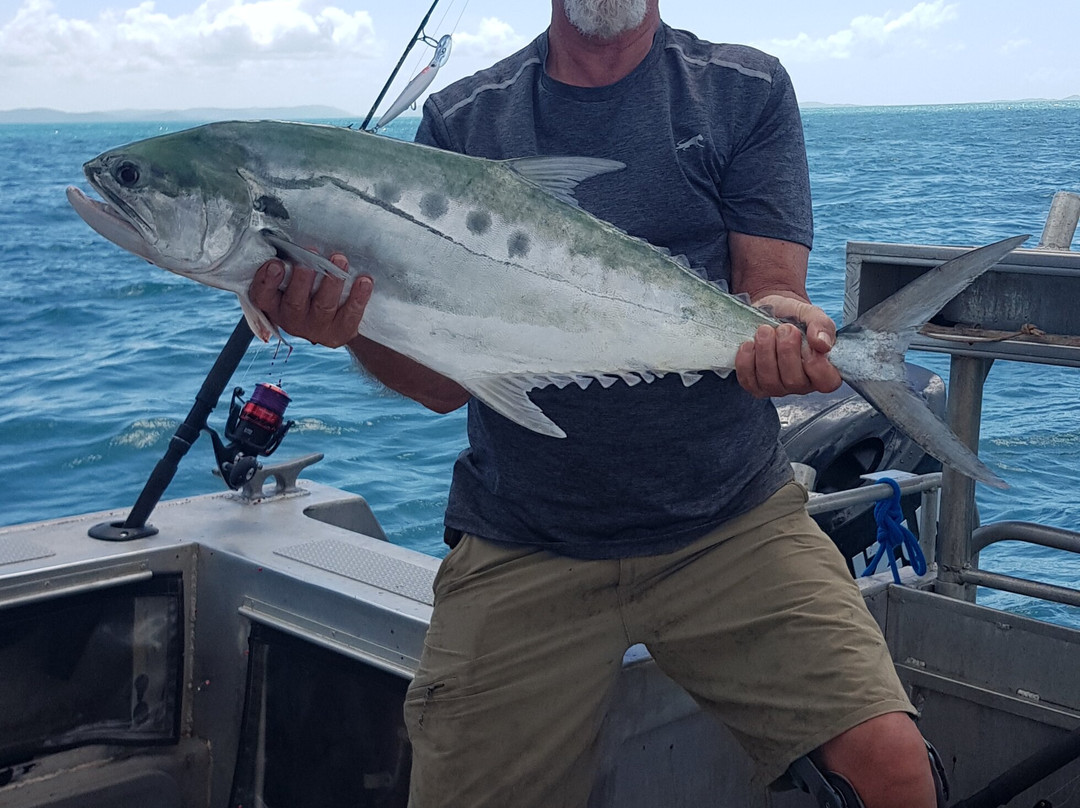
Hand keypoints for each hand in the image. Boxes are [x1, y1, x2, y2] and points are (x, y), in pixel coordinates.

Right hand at [249, 254, 372, 347]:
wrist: (334, 325)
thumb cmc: (308, 293)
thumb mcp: (289, 282)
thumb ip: (288, 264)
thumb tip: (292, 233)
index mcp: (275, 304)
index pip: (263, 295)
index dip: (267, 281)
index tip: (276, 263)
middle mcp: (292, 319)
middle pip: (295, 301)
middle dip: (303, 277)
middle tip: (311, 253)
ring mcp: (317, 327)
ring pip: (324, 305)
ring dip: (332, 281)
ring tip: (340, 260)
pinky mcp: (340, 331)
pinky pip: (350, 315)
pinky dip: (358, 297)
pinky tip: (364, 281)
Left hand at [734, 294, 841, 397]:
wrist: (768, 312)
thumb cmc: (793, 317)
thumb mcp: (811, 314)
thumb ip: (822, 326)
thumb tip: (822, 344)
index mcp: (822, 370)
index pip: (827, 383)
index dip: (817, 365)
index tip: (808, 342)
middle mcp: (800, 384)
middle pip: (794, 381)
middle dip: (786, 350)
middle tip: (784, 328)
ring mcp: (776, 387)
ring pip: (769, 380)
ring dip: (765, 351)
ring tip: (765, 330)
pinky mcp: (754, 385)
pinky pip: (748, 380)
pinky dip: (746, 359)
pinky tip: (749, 343)